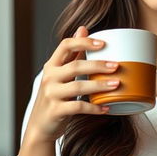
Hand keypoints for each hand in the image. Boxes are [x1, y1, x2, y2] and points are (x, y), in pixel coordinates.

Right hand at [23, 26, 119, 144]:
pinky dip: (94, 107)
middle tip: (116, 66)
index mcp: (52, 65)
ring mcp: (51, 95)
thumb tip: (83, 29)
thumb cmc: (54, 97)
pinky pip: (78, 107)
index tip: (103, 43)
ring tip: (116, 84)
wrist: (40, 126)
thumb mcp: (59, 74)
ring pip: (77, 86)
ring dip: (99, 85)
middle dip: (97, 65)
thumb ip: (71, 54)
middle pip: (75, 66)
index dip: (84, 42)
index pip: (65, 45)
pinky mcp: (56, 111)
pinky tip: (106, 107)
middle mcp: (50, 78)